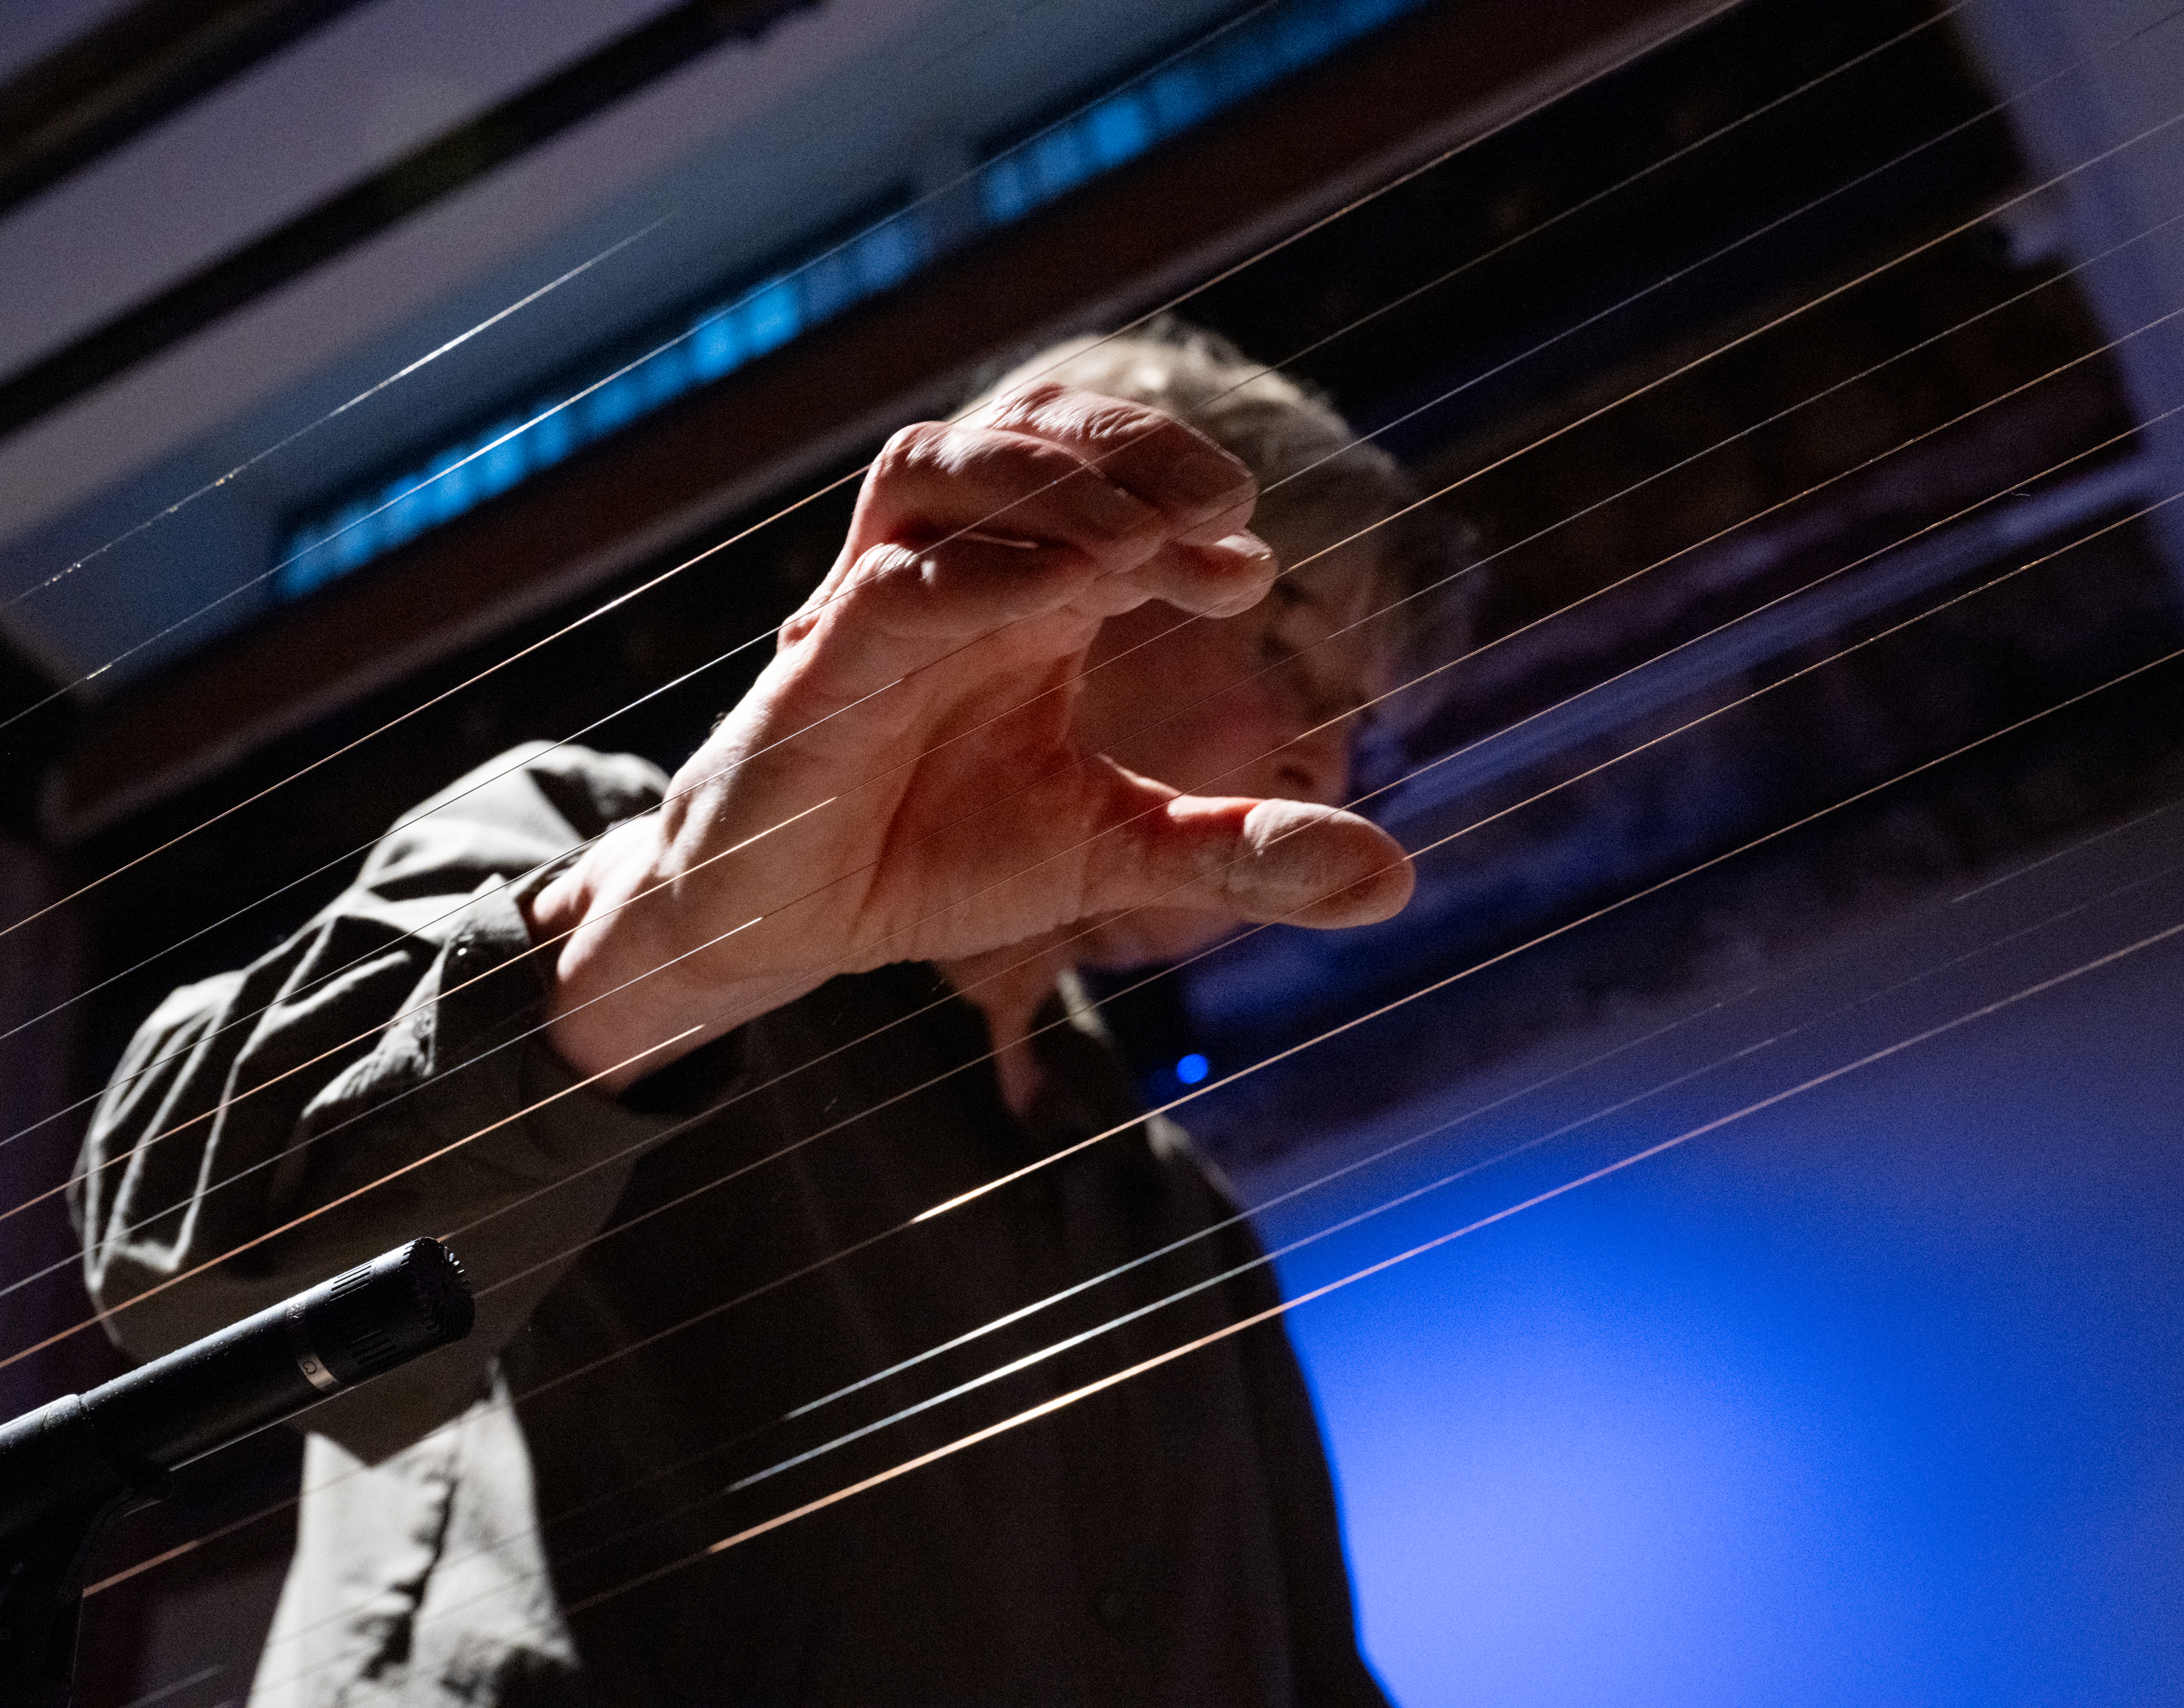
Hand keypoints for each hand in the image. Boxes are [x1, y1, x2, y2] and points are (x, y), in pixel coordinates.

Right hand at [527, 383, 1412, 1086]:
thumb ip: (1238, 852)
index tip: (1254, 576)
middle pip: (1028, 436)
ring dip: (1043, 481)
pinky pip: (883, 585)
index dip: (1184, 504)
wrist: (788, 925)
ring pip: (935, 468)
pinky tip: (1052, 597)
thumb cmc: (936, 855)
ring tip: (1141, 540)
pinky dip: (970, 575)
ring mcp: (874, 611)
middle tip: (1221, 508)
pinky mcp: (812, 672)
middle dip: (1129, 449)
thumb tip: (1396, 876)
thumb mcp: (1112, 855)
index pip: (1106, 488)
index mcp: (1026, 596)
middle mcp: (953, 576)